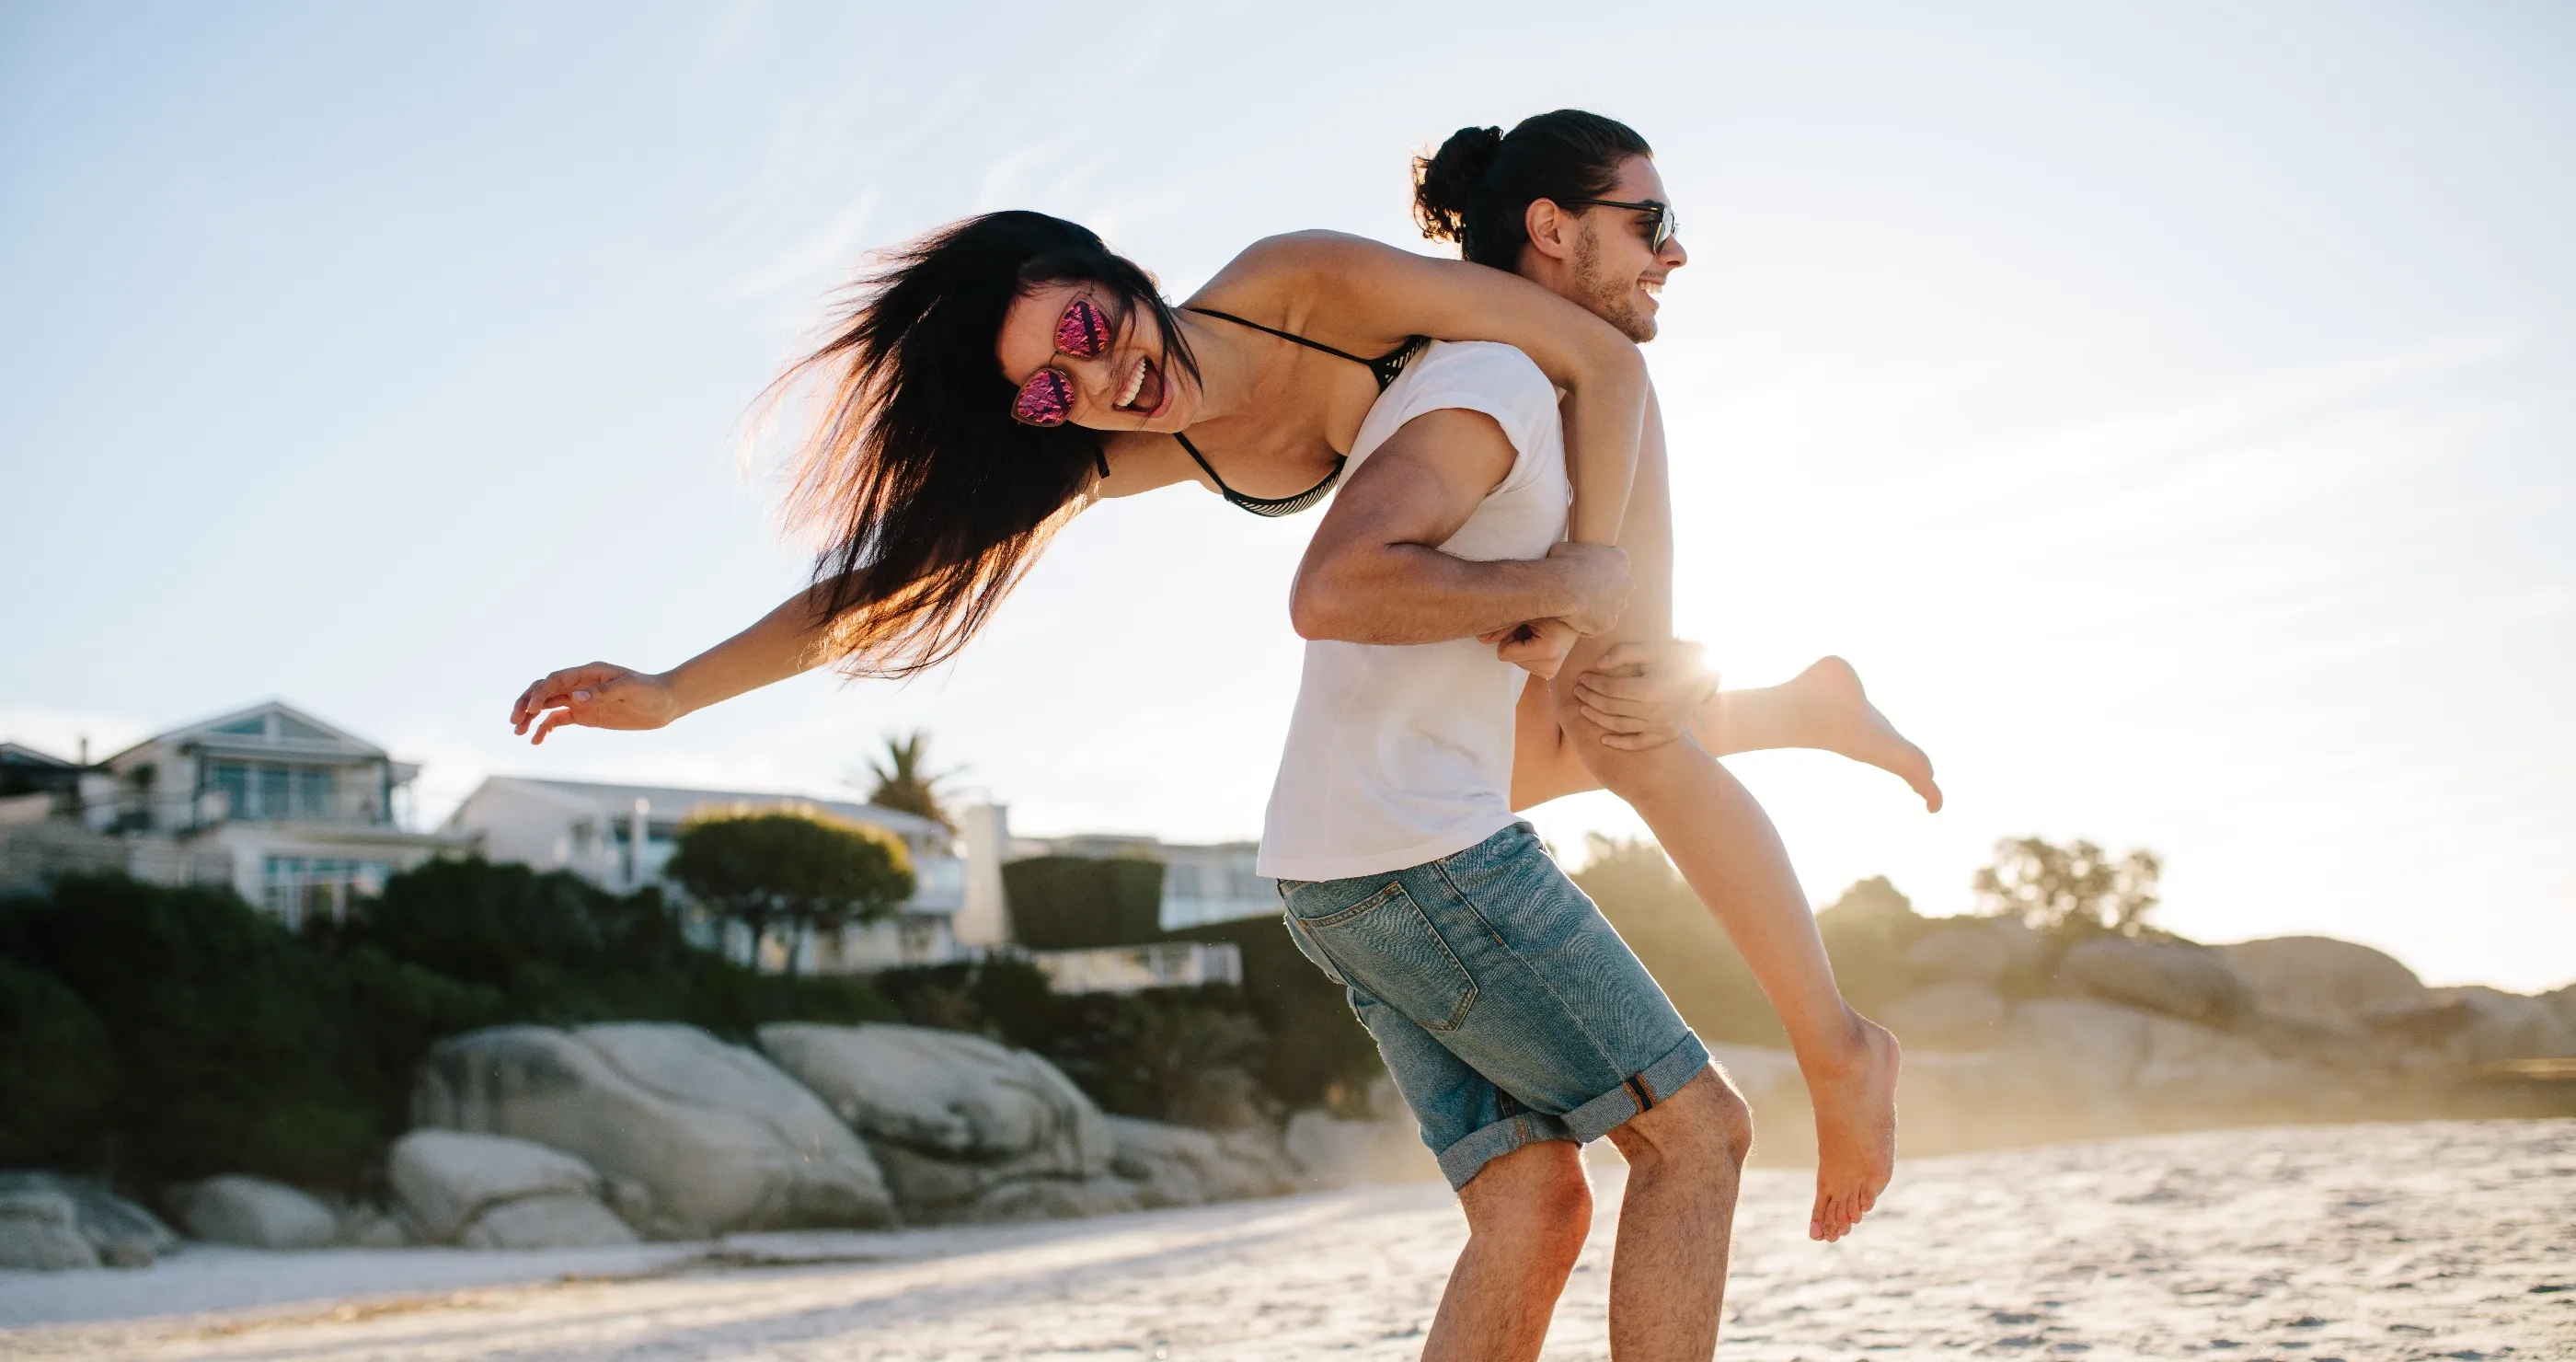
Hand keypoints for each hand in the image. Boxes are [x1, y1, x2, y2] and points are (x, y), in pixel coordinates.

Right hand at [509, 663, 681, 744]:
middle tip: (514, 720)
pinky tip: (536, 740)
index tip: (531, 709)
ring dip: (529, 716)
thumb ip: (603, 692)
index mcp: (588, 673)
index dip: (540, 693)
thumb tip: (575, 698)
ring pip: (546, 705)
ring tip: (518, 731)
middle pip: (544, 690)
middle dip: (526, 702)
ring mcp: (580, 700)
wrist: (664, 704)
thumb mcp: (629, 689)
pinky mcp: (584, 715)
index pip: (556, 680)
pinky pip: (558, 720)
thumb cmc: (650, 691)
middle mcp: (580, 684)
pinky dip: (544, 728)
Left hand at [1480, 617, 1580, 678]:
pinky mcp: (1550, 673)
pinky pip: (1524, 665)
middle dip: (1516, 642)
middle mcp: (1551, 665)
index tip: (1525, 624)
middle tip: (1533, 628)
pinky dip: (1527, 653)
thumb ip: (1503, 626)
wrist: (1575, 614)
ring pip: (1516, 662)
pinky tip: (1540, 641)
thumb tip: (1481, 638)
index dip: (1508, 637)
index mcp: (1548, 649)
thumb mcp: (1525, 612)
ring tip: (1538, 633)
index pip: (1505, 653)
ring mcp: (1552, 671)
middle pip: (1510, 658)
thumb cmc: (1550, 608)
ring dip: (1522, 647)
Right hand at [1545, 542, 1631, 634]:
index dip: (1601, 570)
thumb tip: (1567, 555)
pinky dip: (1587, 624)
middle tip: (1583, 593)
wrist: (1561, 587)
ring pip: (1610, 609)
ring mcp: (1620, 604)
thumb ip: (1577, 553)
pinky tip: (1572, 619)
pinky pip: (1599, 625)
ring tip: (1576, 608)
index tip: (1587, 574)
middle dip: (1605, 591)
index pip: (1616, 565)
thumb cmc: (1561, 563)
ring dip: (1597, 609)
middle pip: (1618, 588)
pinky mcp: (1610, 623)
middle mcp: (1626, 582)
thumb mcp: (1567, 548)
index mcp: (1619, 559)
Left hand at [1573, 639, 1715, 750]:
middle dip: (1591, 699)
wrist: (1707, 675)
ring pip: (1620, 726)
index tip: (1581, 677)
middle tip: (1577, 691)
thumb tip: (1598, 664)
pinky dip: (1620, 743)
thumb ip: (1624, 653)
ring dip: (1598, 719)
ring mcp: (1661, 726)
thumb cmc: (1677, 657)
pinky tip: (1603, 739)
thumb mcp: (1652, 649)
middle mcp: (1656, 711)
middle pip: (1612, 708)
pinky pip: (1638, 743)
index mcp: (1652, 689)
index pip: (1611, 689)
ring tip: (1583, 709)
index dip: (1593, 683)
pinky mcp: (1666, 734)